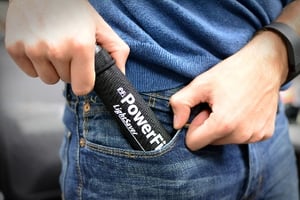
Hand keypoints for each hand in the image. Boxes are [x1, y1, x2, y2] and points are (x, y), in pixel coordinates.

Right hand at [5, 0, 128, 94]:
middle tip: (68, 49)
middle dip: (69, 69)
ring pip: (48, 78)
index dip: (85, 82)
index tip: (84, 75)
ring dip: (53, 68)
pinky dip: (36, 63)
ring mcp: (33, 49)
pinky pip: (30, 72)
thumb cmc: (72, 8)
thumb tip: (120, 74)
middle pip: (65, 81)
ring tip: (55, 46)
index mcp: (80, 46)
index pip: (83, 87)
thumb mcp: (100, 27)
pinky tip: (41, 46)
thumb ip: (116, 51)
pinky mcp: (15, 48)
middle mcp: (56, 50)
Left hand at [170, 31, 287, 150]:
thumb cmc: (232, 72)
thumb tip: (177, 124)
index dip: (194, 127)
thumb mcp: (200, 83)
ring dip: (223, 127)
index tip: (203, 111)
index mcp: (223, 123)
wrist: (265, 64)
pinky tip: (243, 110)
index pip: (194, 143)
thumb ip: (181, 103)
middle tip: (217, 105)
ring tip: (231, 106)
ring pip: (225, 141)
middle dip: (209, 126)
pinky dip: (238, 127)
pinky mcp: (265, 133)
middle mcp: (241, 134)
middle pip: (210, 142)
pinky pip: (242, 137)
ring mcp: (255, 135)